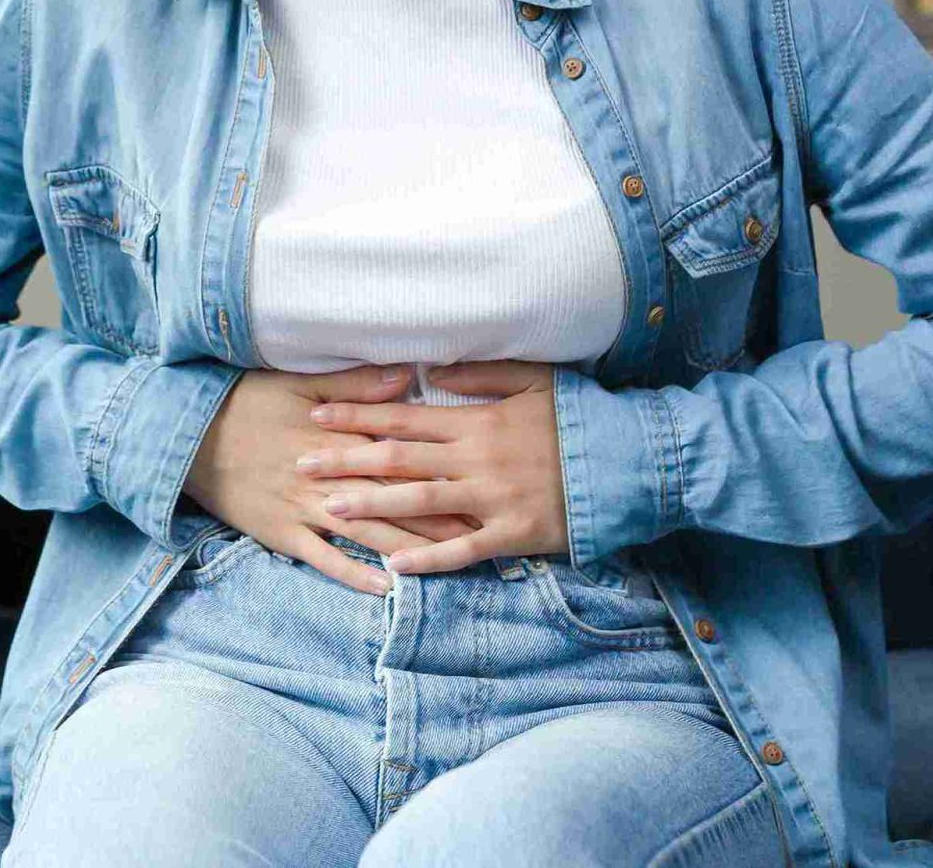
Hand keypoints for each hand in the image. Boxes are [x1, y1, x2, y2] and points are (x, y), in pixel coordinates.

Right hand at [182, 363, 485, 595]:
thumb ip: (355, 385)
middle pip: (394, 496)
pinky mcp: (282, 534)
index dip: (441, 465)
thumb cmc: (244, 403)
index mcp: (333, 434)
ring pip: (368, 530)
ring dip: (411, 545)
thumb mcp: (297, 383)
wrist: (186, 437)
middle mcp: (326, 476)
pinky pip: (324, 560)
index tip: (481, 473)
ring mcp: (304, 508)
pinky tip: (390, 586)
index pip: (398, 453)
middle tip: (486, 524)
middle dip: (440, 512)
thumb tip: (408, 377)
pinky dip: (356, 574)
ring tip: (453, 560)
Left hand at [297, 360, 567, 576]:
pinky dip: (428, 559)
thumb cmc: (580, 418)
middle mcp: (476, 458)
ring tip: (331, 510)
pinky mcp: (514, 533)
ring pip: (420, 502)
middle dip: (346, 461)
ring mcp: (493, 497)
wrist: (632, 461)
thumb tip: (433, 366)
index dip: (357, 416)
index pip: (403, 416)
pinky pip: (463, 549)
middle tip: (301, 464)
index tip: (317, 416)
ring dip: (373, 506)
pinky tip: (393, 565)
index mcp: (477, 420)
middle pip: (398, 459)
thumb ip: (483, 373)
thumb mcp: (535, 379)